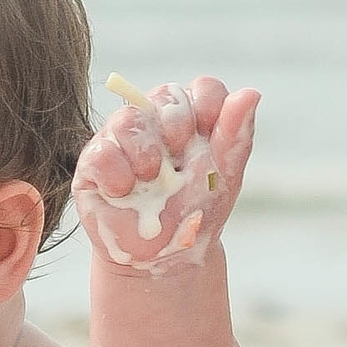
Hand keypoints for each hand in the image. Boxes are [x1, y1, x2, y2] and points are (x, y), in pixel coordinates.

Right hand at [72, 75, 259, 274]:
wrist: (165, 257)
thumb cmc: (195, 211)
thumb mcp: (223, 176)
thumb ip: (236, 135)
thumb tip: (251, 93)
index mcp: (194, 120)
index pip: (204, 89)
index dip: (208, 107)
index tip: (207, 140)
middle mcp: (156, 123)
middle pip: (166, 95)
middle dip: (176, 125)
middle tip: (180, 159)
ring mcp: (122, 141)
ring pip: (128, 119)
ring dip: (145, 149)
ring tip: (152, 178)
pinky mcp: (94, 164)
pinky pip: (100, 151)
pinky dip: (115, 171)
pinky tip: (125, 190)